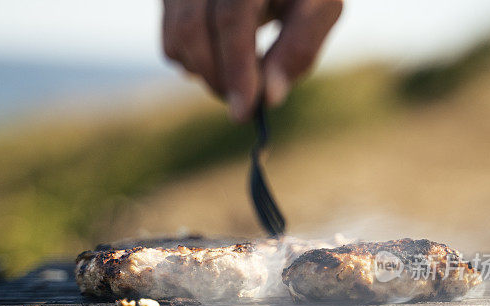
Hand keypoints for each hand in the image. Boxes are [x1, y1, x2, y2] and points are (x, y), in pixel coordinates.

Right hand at [162, 0, 342, 121]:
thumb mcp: (319, 8)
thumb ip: (299, 48)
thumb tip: (269, 97)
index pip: (231, 16)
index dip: (236, 67)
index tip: (244, 111)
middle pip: (193, 28)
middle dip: (218, 77)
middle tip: (244, 102)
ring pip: (177, 36)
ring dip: (206, 72)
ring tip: (240, 73)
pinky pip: (170, 41)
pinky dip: (194, 63)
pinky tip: (222, 58)